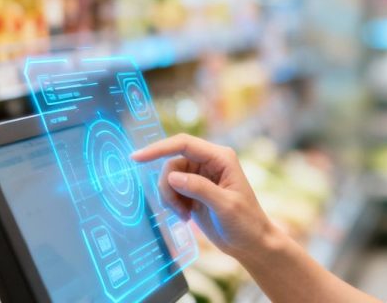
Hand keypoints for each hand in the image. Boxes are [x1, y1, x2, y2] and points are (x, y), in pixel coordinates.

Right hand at [131, 134, 270, 262]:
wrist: (250, 242)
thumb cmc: (245, 222)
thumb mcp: (224, 205)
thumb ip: (199, 189)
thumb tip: (172, 176)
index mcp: (221, 158)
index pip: (184, 144)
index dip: (159, 148)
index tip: (136, 158)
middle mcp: (209, 162)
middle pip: (172, 162)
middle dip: (168, 186)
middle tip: (178, 209)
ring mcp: (201, 176)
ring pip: (169, 177)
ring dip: (170, 198)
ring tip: (184, 215)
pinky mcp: (194, 190)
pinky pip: (171, 190)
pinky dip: (172, 203)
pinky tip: (186, 216)